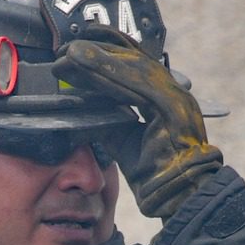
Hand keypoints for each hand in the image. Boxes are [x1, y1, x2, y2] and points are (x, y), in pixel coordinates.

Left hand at [59, 37, 222, 219]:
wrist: (178, 198)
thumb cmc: (155, 176)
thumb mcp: (123, 142)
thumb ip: (109, 122)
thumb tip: (84, 110)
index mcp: (167, 99)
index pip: (135, 65)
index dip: (107, 52)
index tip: (79, 46)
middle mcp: (174, 93)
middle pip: (134, 59)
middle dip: (99, 51)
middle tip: (67, 48)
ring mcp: (176, 97)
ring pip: (133, 66)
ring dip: (98, 58)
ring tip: (70, 53)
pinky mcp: (172, 106)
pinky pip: (135, 82)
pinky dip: (107, 71)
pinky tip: (85, 64)